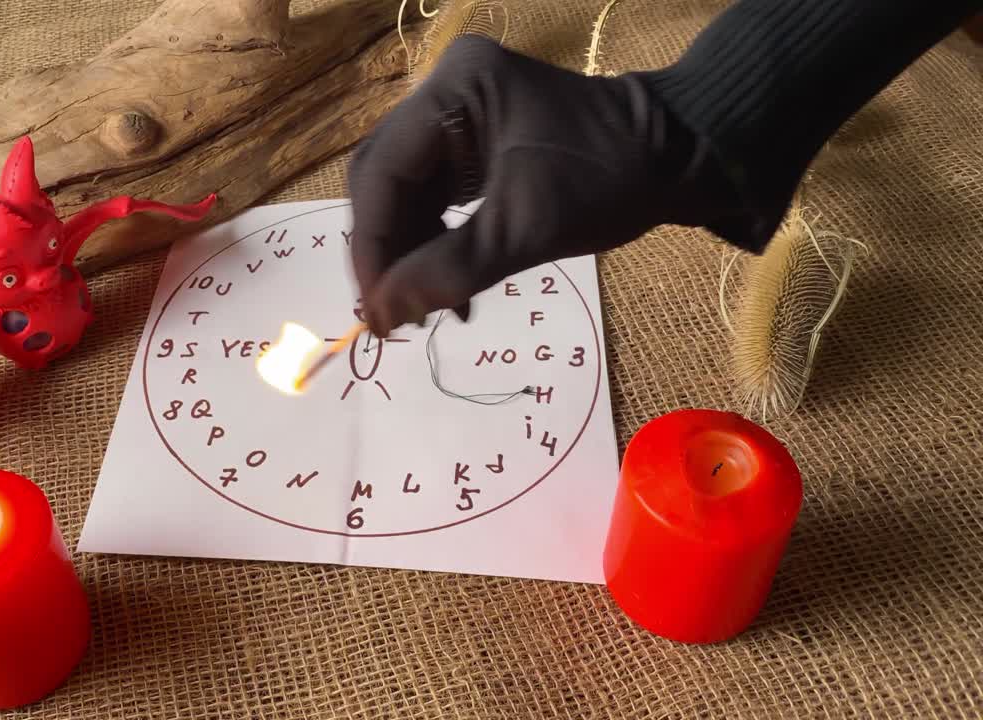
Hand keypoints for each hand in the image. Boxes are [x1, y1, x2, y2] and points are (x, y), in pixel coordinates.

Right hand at [346, 36, 728, 336]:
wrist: (676, 160)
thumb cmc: (609, 181)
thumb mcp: (527, 229)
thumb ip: (449, 270)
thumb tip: (381, 313)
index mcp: (456, 88)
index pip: (383, 169)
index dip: (371, 243)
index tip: (375, 306)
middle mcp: (445, 90)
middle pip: (384, 178)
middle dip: (386, 250)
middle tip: (391, 313)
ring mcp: (456, 115)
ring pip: (403, 193)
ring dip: (408, 254)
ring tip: (423, 310)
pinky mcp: (470, 142)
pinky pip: (431, 196)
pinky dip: (432, 244)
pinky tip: (445, 287)